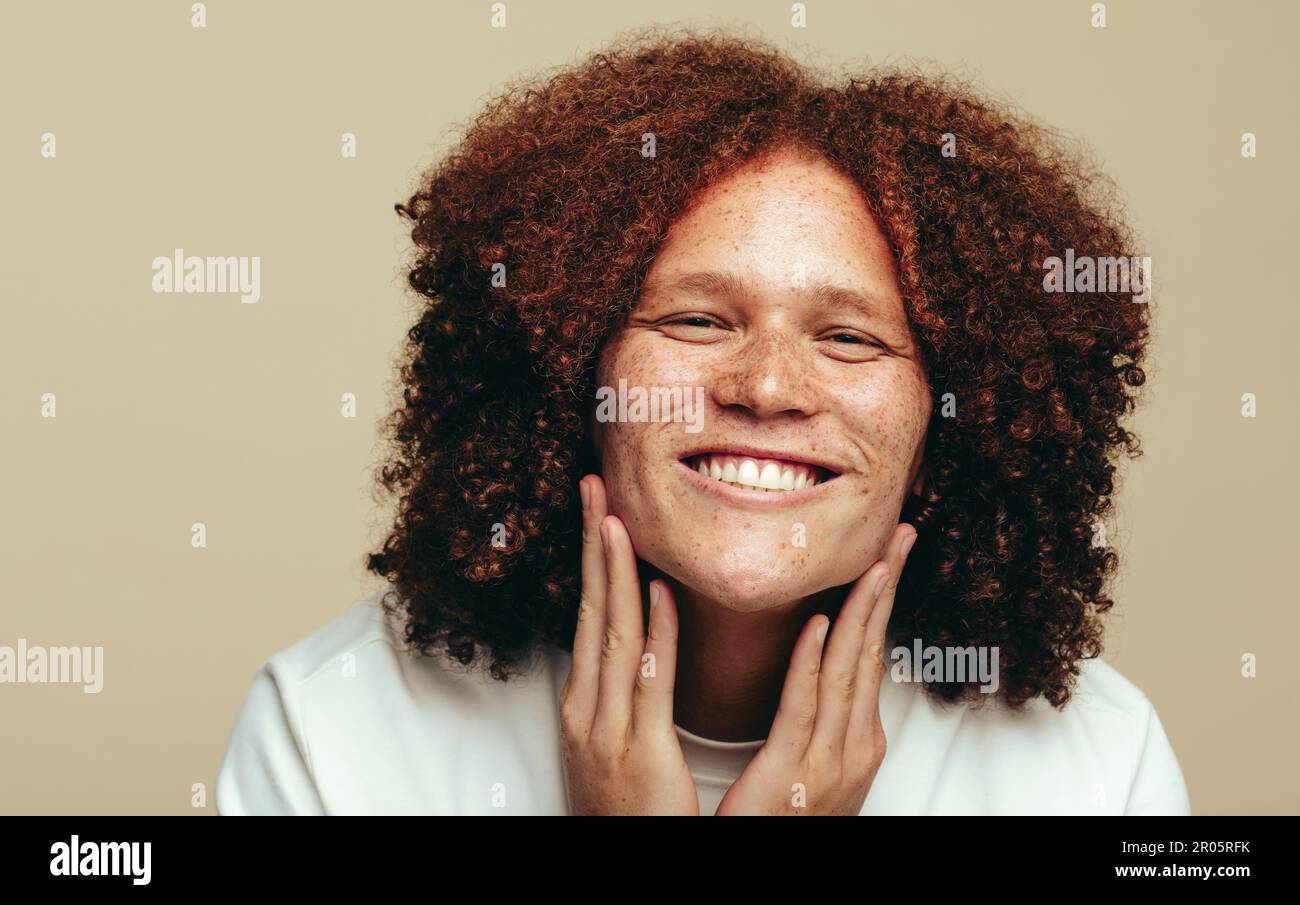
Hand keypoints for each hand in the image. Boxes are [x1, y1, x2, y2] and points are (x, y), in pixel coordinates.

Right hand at [558, 474, 699, 814]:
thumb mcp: (609, 740)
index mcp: (583, 700)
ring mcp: (606, 728)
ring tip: (615, 518)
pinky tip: (658, 593)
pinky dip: (654, 633)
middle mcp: (586, 706)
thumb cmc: (623, 807)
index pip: (588, 612)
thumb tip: (639, 639)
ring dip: (614, 572)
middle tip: (595, 485)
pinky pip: (649, 681)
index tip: (600, 507)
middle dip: (592, 544)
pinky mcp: (639, 752)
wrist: (622, 859)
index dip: (592, 556)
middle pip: (591, 609)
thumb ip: (620, 691)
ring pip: (612, 634)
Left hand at [714, 523, 916, 815]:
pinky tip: (820, 626)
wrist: (768, 871)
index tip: (890, 552)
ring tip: (873, 560)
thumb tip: (817, 655)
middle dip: (887, 590)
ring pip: (849, 672)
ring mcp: (829, 763)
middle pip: (872, 652)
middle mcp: (854, 746)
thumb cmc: (783, 822)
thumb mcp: (813, 762)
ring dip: (861, 611)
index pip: (872, 654)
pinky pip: (803, 709)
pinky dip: (813, 664)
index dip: (882, 599)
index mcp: (857, 740)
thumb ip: (817, 711)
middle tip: (901, 536)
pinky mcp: (790, 776)